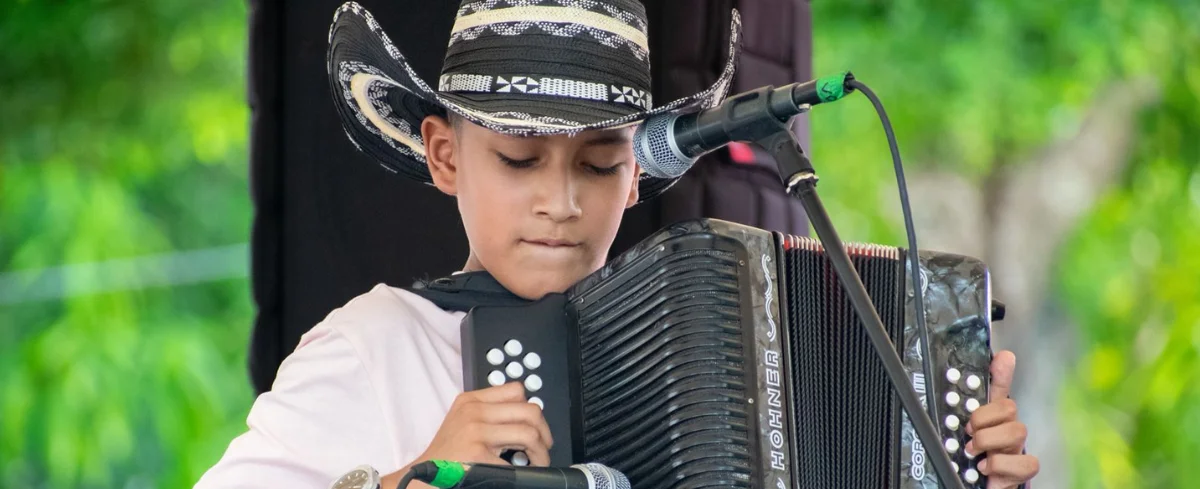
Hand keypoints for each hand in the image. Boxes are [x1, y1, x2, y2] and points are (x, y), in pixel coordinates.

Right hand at [382, 382, 551, 488]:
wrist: (421, 477)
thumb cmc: (446, 456)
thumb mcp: (463, 423)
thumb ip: (489, 414)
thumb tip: (528, 419)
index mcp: (470, 400)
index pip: (516, 390)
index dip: (532, 409)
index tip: (535, 425)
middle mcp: (473, 411)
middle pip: (529, 410)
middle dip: (544, 431)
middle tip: (544, 446)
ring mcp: (475, 430)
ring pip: (529, 431)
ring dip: (541, 451)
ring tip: (537, 460)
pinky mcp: (478, 452)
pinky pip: (517, 457)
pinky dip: (527, 467)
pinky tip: (525, 471)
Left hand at [964, 350, 1039, 487]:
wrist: (980, 487)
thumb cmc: (974, 460)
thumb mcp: (965, 433)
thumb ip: (965, 408)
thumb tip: (969, 378)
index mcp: (993, 420)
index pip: (1001, 389)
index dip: (1002, 372)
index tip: (1003, 357)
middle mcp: (1007, 432)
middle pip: (1011, 408)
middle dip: (983, 418)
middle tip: (968, 431)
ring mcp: (1015, 450)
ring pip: (1018, 431)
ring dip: (989, 441)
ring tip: (974, 451)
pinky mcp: (1020, 472)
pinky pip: (1027, 463)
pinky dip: (1001, 465)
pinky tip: (987, 467)